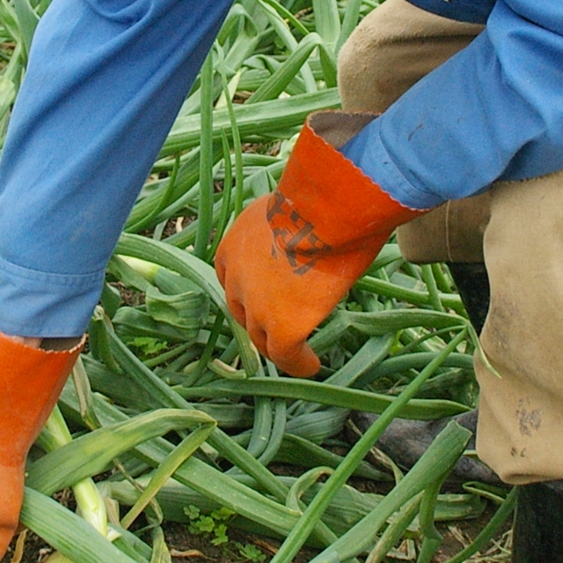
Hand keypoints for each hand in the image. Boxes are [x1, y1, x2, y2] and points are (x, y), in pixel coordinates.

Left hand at [215, 114, 423, 375]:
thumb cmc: (325, 197)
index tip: (264, 296)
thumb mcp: (295, 207)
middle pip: (242, 309)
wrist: (330, 210)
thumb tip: (319, 219)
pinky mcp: (282, 328)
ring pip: (262, 336)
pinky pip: (287, 356)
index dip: (247, 289)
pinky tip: (313, 365)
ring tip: (298, 355)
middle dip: (258, 320)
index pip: (232, 275)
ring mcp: (257, 305)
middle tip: (278, 328)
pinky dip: (299, 363)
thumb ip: (293, 225)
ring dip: (278, 346)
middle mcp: (237, 276)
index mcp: (235, 243)